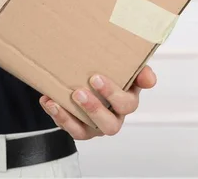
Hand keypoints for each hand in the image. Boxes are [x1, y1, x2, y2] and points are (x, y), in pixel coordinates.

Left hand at [39, 65, 156, 139]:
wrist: (87, 76)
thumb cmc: (110, 71)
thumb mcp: (125, 66)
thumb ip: (138, 69)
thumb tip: (150, 79)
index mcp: (127, 101)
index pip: (128, 104)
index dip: (114, 93)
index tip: (95, 78)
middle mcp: (113, 117)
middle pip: (110, 124)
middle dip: (94, 109)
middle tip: (79, 92)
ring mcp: (95, 126)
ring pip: (87, 132)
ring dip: (71, 117)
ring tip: (57, 101)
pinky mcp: (78, 129)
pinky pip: (68, 128)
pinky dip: (57, 115)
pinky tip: (47, 100)